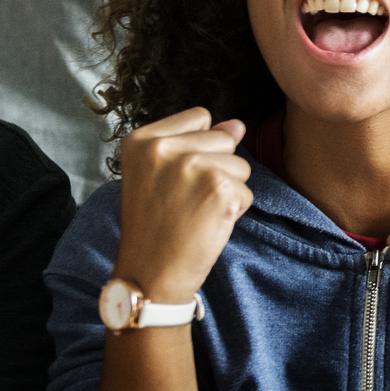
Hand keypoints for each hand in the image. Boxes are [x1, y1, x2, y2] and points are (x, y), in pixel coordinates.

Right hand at [113, 109, 250, 304]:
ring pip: (241, 165)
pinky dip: (235, 210)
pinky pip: (247, 191)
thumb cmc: (154, 227)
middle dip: (216, 169)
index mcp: (142, 139)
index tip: (175, 180)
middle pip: (225, 139)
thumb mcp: (159, 175)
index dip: (199, 149)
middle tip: (185, 200)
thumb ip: (198, 142)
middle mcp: (163, 147)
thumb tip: (238, 125)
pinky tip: (207, 224)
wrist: (149, 274)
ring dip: (228, 190)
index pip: (200, 117)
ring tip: (195, 211)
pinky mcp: (218, 188)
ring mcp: (191, 166)